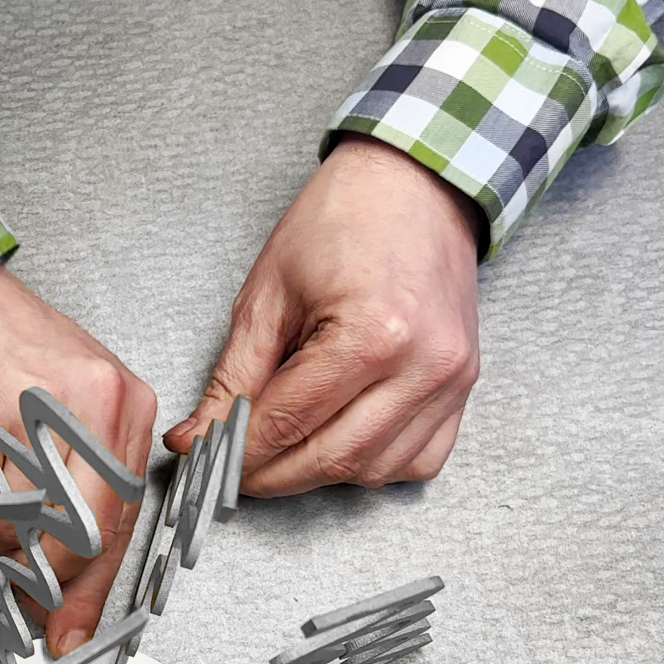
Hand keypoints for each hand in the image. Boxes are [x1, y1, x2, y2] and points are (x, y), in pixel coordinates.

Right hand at [0, 264, 157, 656]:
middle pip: (75, 536)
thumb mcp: (75, 398)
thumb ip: (88, 481)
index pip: (121, 520)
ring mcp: (25, 419)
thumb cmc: (4, 343)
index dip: (92, 586)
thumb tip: (76, 576)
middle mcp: (85, 410)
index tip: (71, 626)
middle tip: (25, 594)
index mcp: (123, 403)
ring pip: (17, 531)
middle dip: (44, 579)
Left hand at [166, 133, 481, 494]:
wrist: (415, 187)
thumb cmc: (342, 222)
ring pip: (374, 470)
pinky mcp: (464, 389)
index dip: (238, 452)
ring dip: (318, 474)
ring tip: (278, 451)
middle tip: (231, 469)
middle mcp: (423, 366)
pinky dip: (371, 466)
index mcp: (373, 334)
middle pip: (332, 459)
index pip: (289, 423)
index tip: (204, 459)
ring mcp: (452, 381)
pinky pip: (418, 461)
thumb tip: (199, 437)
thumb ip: (234, 376)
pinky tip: (337, 442)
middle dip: (271, 475)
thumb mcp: (268, 293)